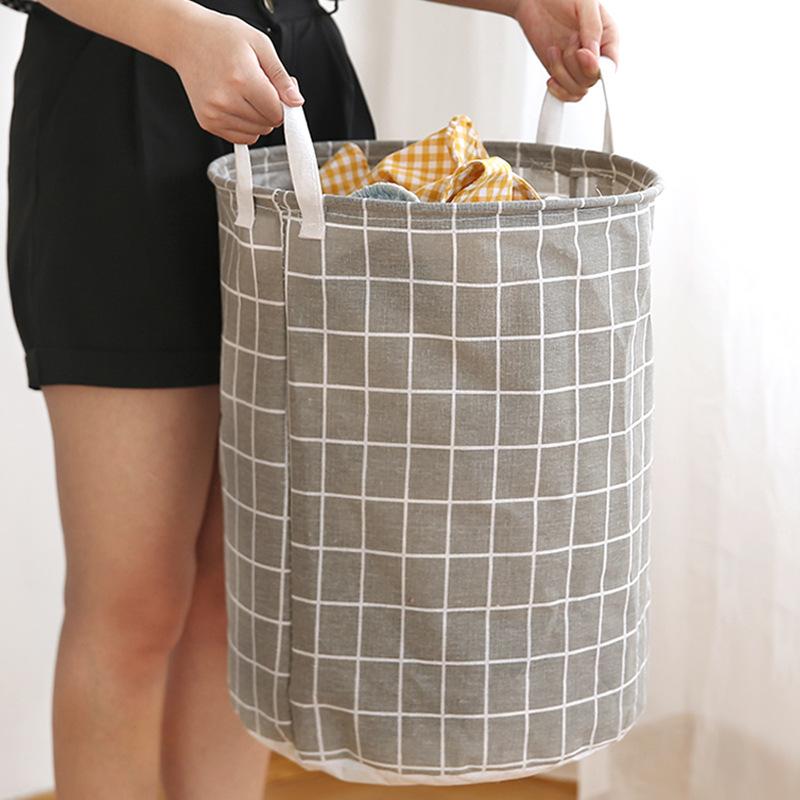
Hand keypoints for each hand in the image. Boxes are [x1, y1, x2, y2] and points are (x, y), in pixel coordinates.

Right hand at [167, 5, 303, 143]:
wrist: (185, 38)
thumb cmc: (220, 37)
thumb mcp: (260, 45)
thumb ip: (281, 76)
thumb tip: (296, 101)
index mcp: (242, 79)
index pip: (277, 112)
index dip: (282, 103)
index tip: (275, 91)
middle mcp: (226, 99)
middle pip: (267, 124)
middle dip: (269, 109)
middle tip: (257, 88)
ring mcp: (214, 113)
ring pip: (255, 134)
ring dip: (257, 119)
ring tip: (244, 94)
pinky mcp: (207, 122)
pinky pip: (239, 138)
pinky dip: (244, 127)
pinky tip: (236, 105)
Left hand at [514, 0, 617, 101]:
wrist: (536, 1)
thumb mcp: (583, 3)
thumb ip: (591, 27)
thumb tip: (593, 54)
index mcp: (608, 38)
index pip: (610, 66)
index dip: (595, 66)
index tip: (581, 53)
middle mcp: (595, 56)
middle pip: (591, 80)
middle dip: (574, 64)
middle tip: (568, 40)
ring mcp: (578, 67)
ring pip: (578, 90)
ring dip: (562, 73)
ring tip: (555, 50)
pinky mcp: (563, 75)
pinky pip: (567, 95)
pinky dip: (558, 90)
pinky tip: (551, 77)